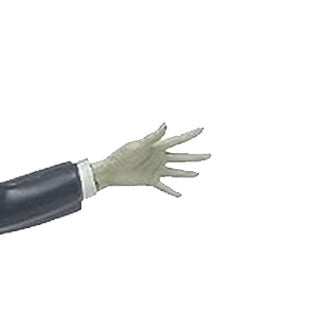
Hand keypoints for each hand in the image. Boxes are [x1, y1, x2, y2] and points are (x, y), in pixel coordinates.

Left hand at [92, 123, 209, 196]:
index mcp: (157, 147)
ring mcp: (155, 170)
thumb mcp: (138, 144)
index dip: (190, 135)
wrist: (110, 170)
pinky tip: (180, 195)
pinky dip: (171, 191)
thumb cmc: (122, 154)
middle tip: (209, 155)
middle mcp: (159, 158)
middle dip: (195, 157)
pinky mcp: (150, 181)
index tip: (202, 129)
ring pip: (176, 172)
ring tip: (197, 174)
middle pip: (182, 157)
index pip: (178, 140)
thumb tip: (166, 125)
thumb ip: (153, 136)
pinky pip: (163, 187)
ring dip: (187, 173)